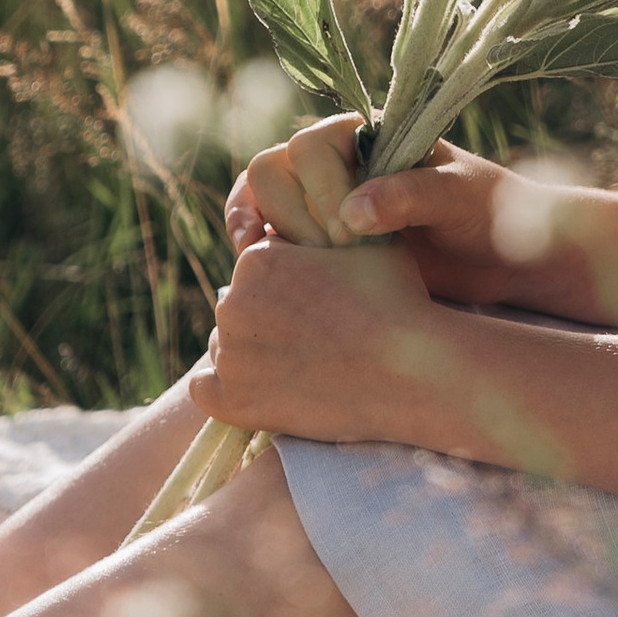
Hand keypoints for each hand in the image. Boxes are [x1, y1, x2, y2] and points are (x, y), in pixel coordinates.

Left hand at [190, 229, 436, 440]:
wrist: (412, 371)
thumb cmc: (395, 300)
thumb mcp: (362, 240)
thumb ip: (325, 222)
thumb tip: (318, 213)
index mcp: (257, 258)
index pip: (258, 267)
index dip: (289, 282)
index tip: (318, 301)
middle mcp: (233, 302)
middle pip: (241, 305)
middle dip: (269, 316)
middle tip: (314, 336)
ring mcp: (231, 355)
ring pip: (227, 346)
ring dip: (253, 352)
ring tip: (302, 363)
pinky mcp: (232, 402)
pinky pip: (205, 390)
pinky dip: (226, 390)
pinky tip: (262, 387)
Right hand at [227, 115, 578, 308]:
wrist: (503, 261)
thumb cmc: (489, 215)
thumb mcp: (459, 198)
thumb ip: (411, 197)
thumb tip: (352, 214)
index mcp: (368, 134)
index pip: (309, 145)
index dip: (321, 191)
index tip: (352, 234)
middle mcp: (338, 161)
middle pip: (272, 170)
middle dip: (294, 216)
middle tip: (334, 256)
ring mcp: (321, 201)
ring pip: (261, 200)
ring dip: (271, 233)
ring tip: (297, 269)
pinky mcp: (316, 241)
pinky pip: (267, 232)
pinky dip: (257, 244)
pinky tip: (258, 267)